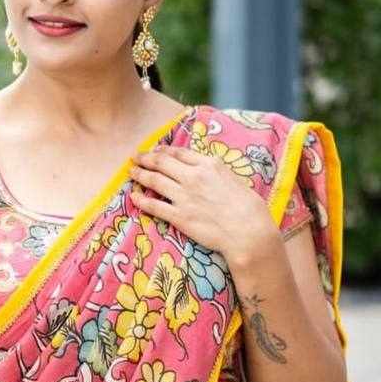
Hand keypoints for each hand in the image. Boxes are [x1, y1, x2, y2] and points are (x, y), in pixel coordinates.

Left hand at [128, 144, 277, 266]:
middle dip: (146, 158)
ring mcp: (184, 196)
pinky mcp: (179, 217)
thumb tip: (207, 171)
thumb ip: (216, 173)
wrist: (247, 231)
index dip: (164, 150)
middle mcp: (193, 177)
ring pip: (155, 181)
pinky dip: (142, 200)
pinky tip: (134, 196)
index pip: (180, 153)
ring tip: (132, 172)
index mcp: (209, 165)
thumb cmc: (248, 208)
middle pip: (162, 163)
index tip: (156, 150)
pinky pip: (154, 206)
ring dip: (140, 174)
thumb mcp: (233, 179)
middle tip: (136, 157)